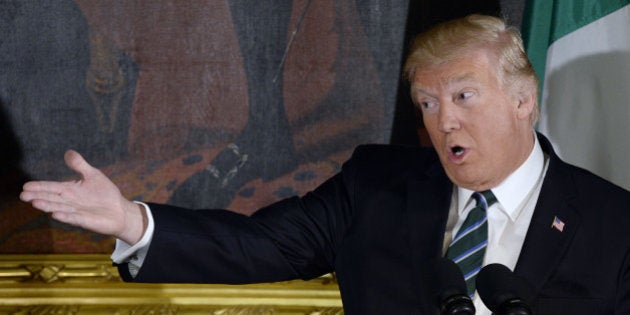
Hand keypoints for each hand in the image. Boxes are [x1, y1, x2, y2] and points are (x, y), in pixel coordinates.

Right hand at [20, 150, 146, 244]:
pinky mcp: (86, 221)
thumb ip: (80, 165)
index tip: (25, 186)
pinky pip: (74, 218)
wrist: (120, 211)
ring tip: (35, 203)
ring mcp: (77, 212)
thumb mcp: (93, 175)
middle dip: (38, 196)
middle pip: (51, 198)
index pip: (52, 187)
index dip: (39, 187)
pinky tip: (55, 215)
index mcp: (70, 190)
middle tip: (23, 195)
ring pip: (59, 208)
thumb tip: (68, 151)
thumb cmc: (105, 193)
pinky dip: (66, 217)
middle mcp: (70, 202)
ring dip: (48, 206)